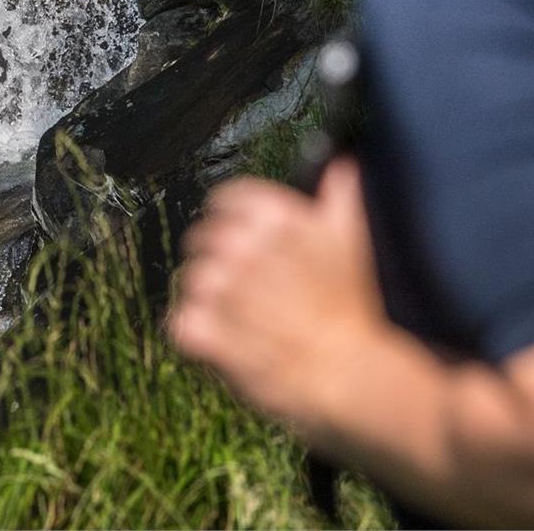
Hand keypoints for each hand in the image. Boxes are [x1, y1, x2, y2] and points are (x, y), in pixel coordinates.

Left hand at [168, 157, 386, 434]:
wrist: (348, 370)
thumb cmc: (353, 305)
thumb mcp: (353, 237)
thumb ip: (341, 192)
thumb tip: (341, 163)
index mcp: (273, 217)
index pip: (224, 199)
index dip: (230, 219)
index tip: (241, 238)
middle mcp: (241, 245)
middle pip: (201, 238)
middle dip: (217, 259)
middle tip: (243, 285)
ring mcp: (220, 289)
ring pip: (191, 280)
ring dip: (208, 297)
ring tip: (236, 315)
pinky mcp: (207, 329)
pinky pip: (179, 322)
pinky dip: (194, 331)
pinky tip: (218, 338)